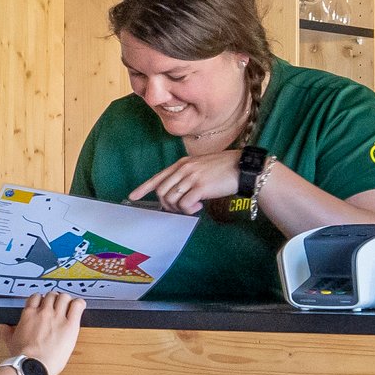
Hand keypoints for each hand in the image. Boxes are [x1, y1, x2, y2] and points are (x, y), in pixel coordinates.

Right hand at [4, 290, 82, 374]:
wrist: (33, 366)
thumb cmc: (22, 356)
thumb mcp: (10, 341)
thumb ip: (3, 331)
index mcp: (29, 314)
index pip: (36, 297)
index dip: (41, 300)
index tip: (43, 305)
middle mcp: (44, 312)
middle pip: (51, 295)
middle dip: (54, 300)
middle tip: (56, 308)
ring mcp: (57, 317)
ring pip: (64, 297)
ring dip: (66, 301)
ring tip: (68, 309)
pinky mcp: (70, 325)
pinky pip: (77, 306)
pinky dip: (79, 304)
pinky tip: (78, 309)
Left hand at [125, 147, 247, 214]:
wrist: (242, 168)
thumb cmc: (223, 169)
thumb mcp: (201, 168)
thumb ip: (187, 176)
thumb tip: (177, 194)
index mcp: (182, 164)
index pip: (158, 177)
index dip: (144, 188)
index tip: (133, 196)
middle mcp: (184, 169)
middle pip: (162, 191)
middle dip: (167, 205)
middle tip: (179, 209)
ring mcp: (191, 177)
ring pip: (171, 199)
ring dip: (178, 208)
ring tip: (193, 207)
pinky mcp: (200, 187)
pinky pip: (184, 204)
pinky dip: (189, 210)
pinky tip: (199, 206)